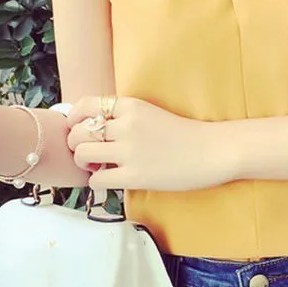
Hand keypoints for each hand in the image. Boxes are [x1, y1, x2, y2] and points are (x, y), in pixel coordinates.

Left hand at [65, 96, 233, 191]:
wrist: (213, 151)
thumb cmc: (184, 135)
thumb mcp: (151, 114)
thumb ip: (125, 118)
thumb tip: (93, 127)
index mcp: (131, 106)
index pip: (86, 105)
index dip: (73, 119)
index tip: (77, 129)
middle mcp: (127, 125)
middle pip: (78, 132)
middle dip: (76, 144)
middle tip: (88, 154)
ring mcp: (130, 150)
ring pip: (82, 153)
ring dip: (83, 163)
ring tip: (96, 167)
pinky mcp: (136, 175)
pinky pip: (97, 179)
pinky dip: (97, 181)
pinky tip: (111, 180)